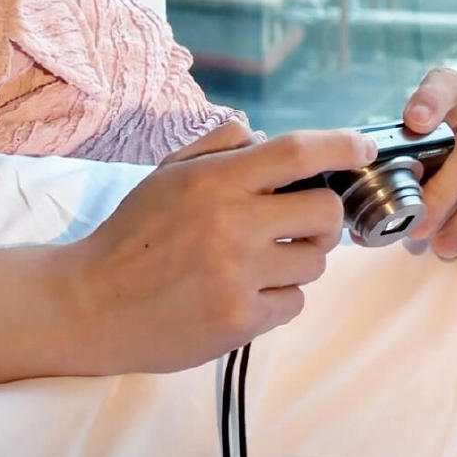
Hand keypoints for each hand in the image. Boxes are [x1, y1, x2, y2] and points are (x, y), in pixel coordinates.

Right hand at [68, 125, 377, 375]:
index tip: (363, 147)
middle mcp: (233, 224)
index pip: (296, 152)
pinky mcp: (240, 321)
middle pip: (325, 213)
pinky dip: (278, 297)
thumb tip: (261, 134)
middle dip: (324, 216)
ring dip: (299, 258)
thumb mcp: (166, 173)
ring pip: (315, 262)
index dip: (340, 145)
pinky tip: (245, 293)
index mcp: (215, 181)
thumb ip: (216, 146)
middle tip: (303, 222)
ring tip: (261, 260)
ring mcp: (239, 276)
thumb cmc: (131, 233)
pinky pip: (293, 302)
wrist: (92, 303)